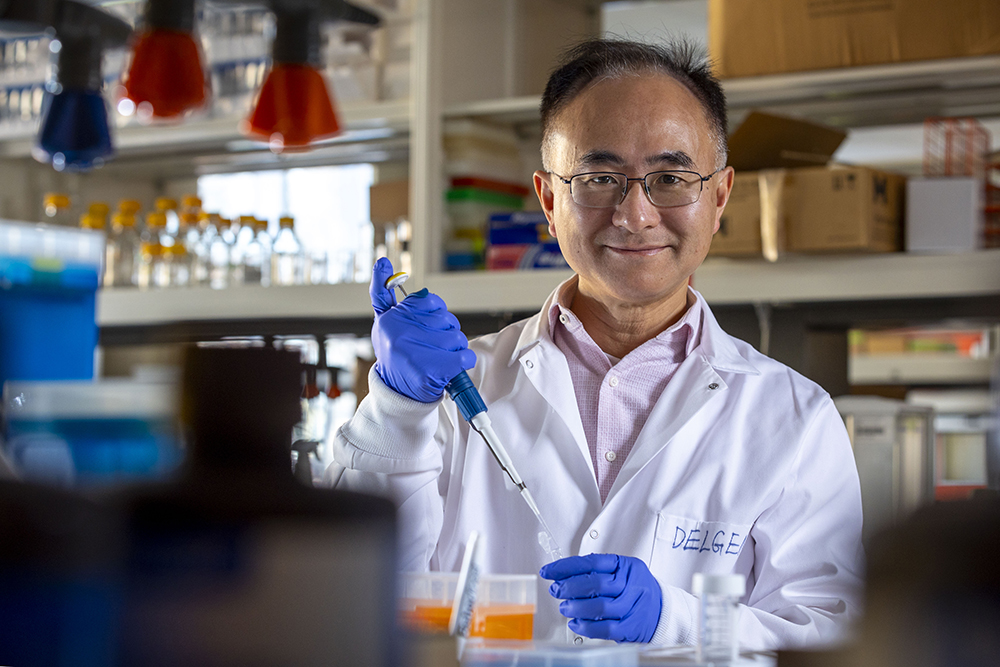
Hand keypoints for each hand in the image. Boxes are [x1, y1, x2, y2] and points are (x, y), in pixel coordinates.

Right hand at [370, 258, 476, 402]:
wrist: (398, 393)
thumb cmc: (396, 355)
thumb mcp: (384, 322)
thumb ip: (383, 293)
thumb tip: (382, 262)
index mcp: (390, 318)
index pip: (429, 300)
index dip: (435, 314)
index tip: (426, 328)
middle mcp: (401, 333)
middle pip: (446, 319)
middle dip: (446, 332)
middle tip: (432, 347)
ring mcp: (416, 351)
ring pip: (457, 337)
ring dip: (455, 349)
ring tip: (439, 359)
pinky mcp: (433, 369)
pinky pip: (465, 356)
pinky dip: (464, 362)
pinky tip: (451, 367)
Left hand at [539, 554, 661, 643]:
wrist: (665, 611)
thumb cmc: (637, 590)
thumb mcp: (623, 572)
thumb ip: (598, 571)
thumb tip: (563, 575)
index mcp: (627, 566)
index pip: (591, 562)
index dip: (566, 567)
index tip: (549, 571)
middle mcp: (631, 584)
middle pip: (595, 583)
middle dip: (569, 587)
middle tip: (556, 590)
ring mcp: (633, 606)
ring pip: (599, 607)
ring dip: (576, 608)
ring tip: (565, 608)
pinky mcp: (632, 627)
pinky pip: (606, 629)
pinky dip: (587, 627)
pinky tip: (576, 624)